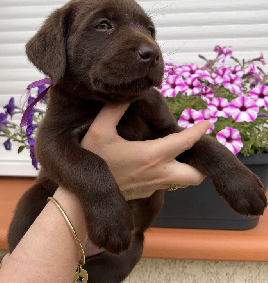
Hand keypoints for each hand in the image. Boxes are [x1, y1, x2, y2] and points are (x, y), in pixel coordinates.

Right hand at [81, 103, 210, 199]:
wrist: (83, 198)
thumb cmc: (93, 160)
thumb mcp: (99, 129)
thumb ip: (115, 108)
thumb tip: (132, 94)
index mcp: (152, 155)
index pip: (185, 143)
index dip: (199, 131)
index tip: (208, 122)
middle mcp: (159, 174)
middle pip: (195, 176)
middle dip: (201, 163)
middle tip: (194, 147)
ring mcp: (153, 186)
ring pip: (183, 182)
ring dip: (186, 168)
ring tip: (178, 152)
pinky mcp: (146, 193)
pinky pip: (166, 183)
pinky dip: (169, 173)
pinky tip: (155, 162)